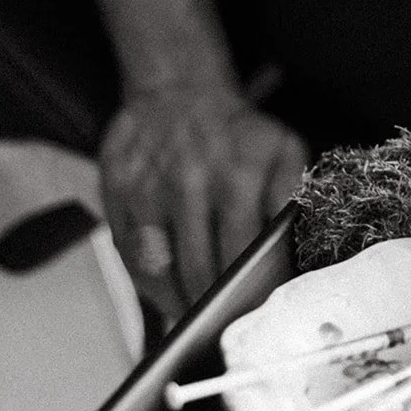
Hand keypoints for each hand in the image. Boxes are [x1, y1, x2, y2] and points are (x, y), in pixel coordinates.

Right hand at [100, 87, 309, 320]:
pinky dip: (144, 281)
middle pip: (197, 269)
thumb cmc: (235, 130)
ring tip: (193, 315)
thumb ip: (291, 194)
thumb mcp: (282, 149)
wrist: (179, 89)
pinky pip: (125, 253)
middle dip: (212, 302)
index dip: (245, 288)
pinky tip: (162, 291)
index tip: (250, 308)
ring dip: (175, 300)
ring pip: (157, 269)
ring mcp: (146, 189)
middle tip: (222, 321)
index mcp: (235, 177)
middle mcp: (188, 184)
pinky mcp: (114, 192)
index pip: (240, 253)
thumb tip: (296, 240)